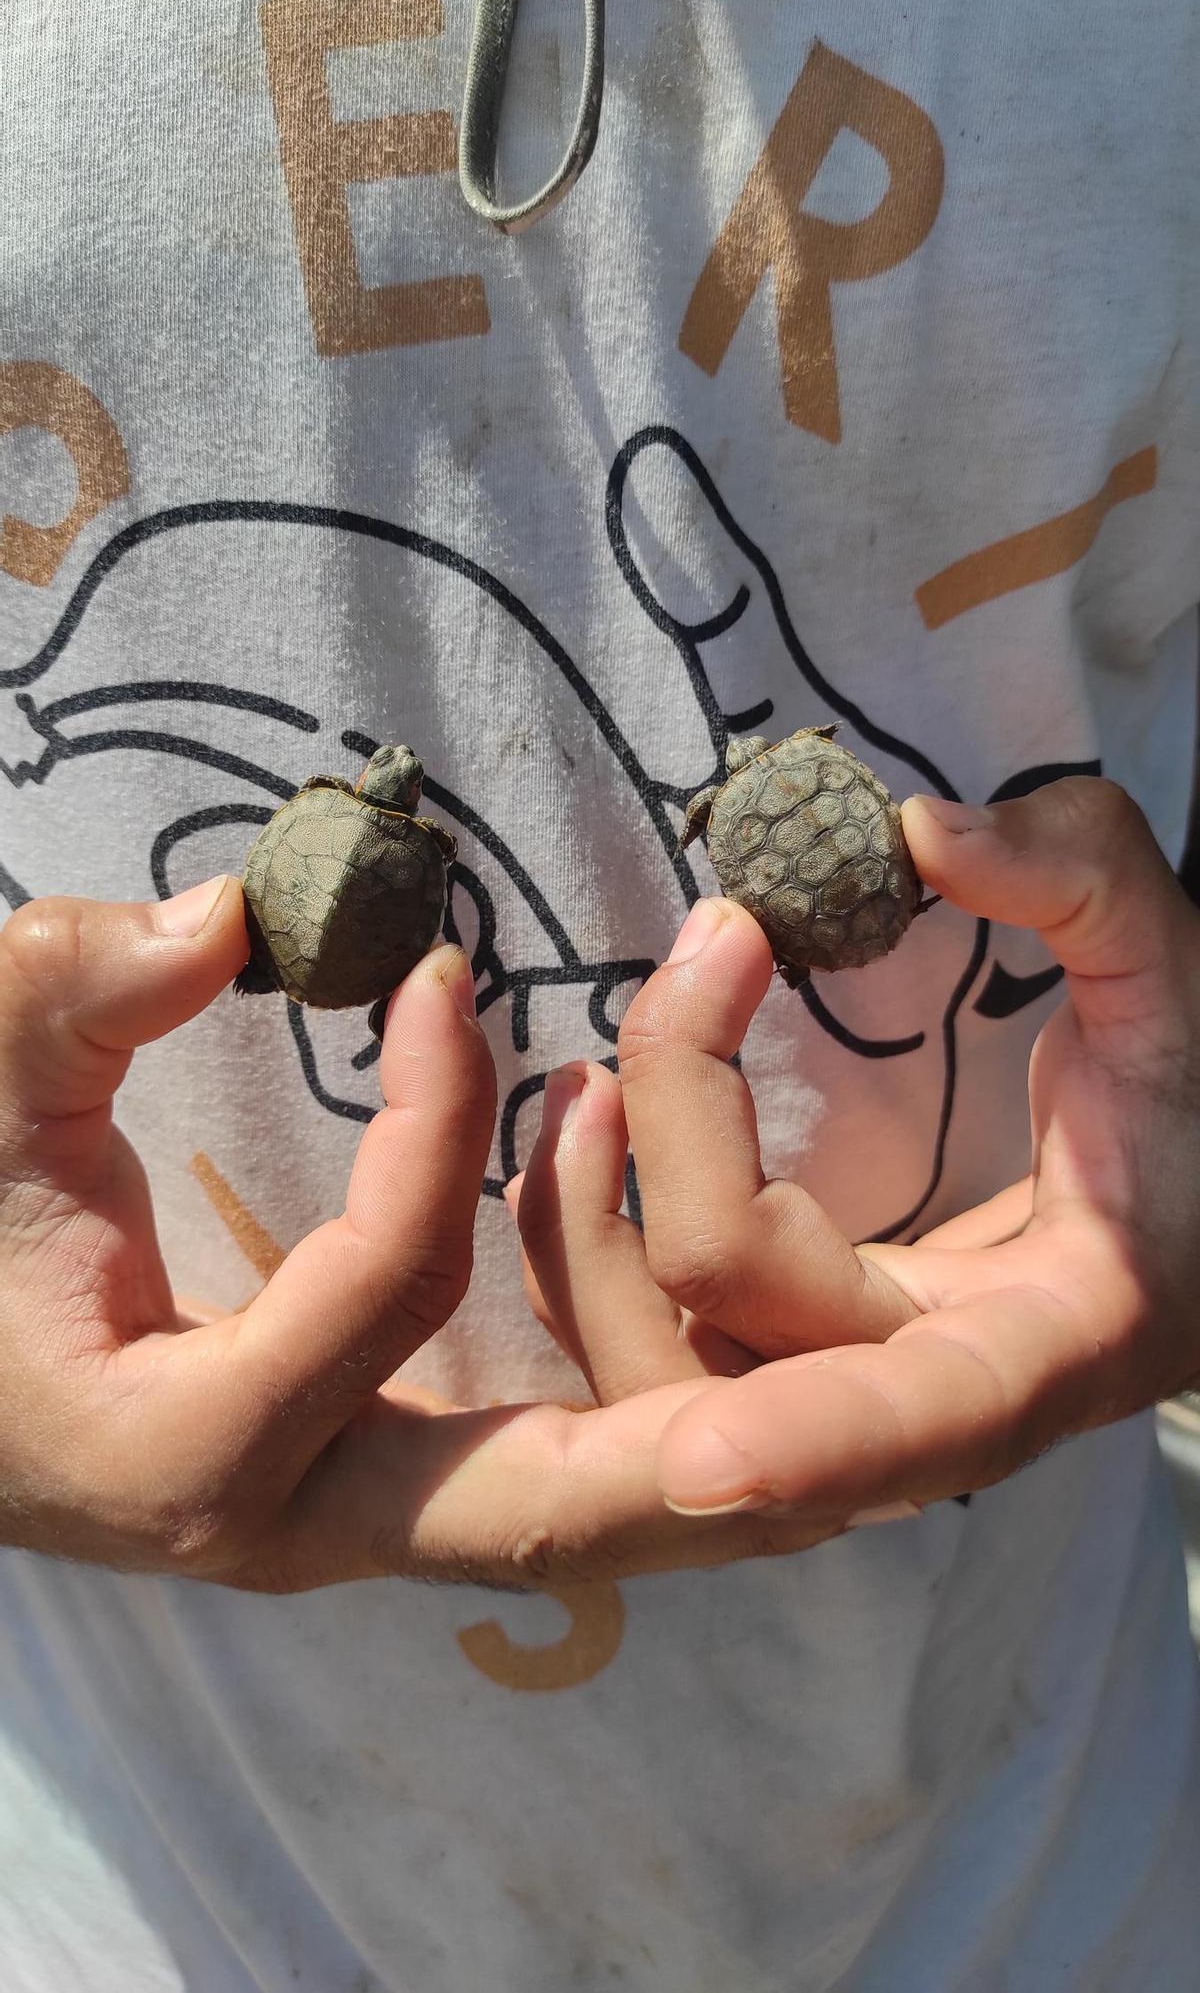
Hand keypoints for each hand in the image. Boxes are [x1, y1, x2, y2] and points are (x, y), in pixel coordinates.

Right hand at [0, 880, 833, 1588]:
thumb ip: (72, 990)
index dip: (435, 1122)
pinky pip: (537, 1474)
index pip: (378, 1286)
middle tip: (867, 1376)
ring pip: (566, 1522)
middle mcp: (287, 1525)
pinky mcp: (378, 1496)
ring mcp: (347, 1525)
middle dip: (704, 1448)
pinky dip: (639, 1412)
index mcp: (181, 1446)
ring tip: (836, 1339)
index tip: (456, 979)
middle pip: (541, 1515)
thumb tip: (229, 917)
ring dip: (701, 1427)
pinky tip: (722, 1330)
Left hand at [513, 778, 1199, 1525]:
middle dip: (669, 1158)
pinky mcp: (790, 1337)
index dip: (823, 1441)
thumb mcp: (1182, 972)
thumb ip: (1083, 878)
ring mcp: (843, 1369)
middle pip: (738, 1333)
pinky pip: (654, 1323)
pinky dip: (586, 1240)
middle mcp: (929, 1384)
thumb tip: (919, 834)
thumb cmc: (1196, 1089)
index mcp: (1056, 1334)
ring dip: (580, 1225)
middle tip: (707, 947)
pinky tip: (582, 1121)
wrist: (1187, 1183)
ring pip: (660, 1355)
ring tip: (586, 1060)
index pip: (930, 1411)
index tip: (702, 1464)